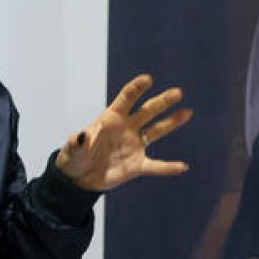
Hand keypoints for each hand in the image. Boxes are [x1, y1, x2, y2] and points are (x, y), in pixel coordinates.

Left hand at [55, 74, 192, 190]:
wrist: (79, 178)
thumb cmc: (74, 157)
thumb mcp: (71, 150)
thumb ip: (77, 142)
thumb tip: (80, 136)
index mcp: (111, 118)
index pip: (126, 99)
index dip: (136, 88)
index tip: (148, 79)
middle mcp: (127, 128)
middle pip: (148, 111)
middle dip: (162, 101)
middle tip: (178, 92)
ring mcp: (134, 145)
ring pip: (157, 131)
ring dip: (172, 122)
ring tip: (187, 112)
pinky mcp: (137, 165)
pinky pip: (156, 166)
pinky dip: (168, 167)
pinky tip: (183, 166)